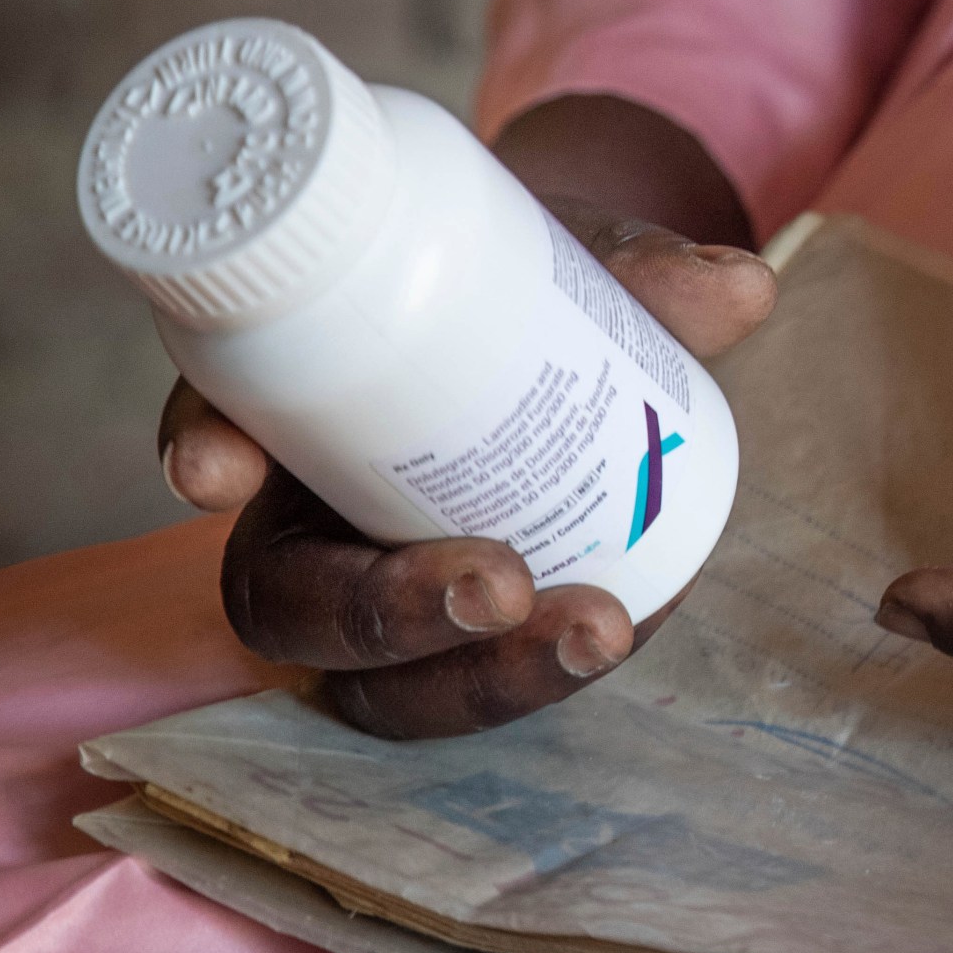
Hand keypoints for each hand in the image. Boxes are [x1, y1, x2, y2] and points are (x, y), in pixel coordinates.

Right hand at [178, 96, 770, 737]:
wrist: (578, 336)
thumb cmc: (546, 286)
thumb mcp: (585, 265)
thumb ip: (650, 276)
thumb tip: (745, 287)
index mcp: (298, 395)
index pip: (213, 417)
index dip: (206, 441)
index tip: (221, 469)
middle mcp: (309, 511)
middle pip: (290, 598)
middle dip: (382, 612)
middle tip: (499, 584)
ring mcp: (375, 591)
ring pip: (377, 680)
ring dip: (480, 674)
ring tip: (597, 629)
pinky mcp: (448, 646)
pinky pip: (458, 688)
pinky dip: (527, 673)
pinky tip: (607, 635)